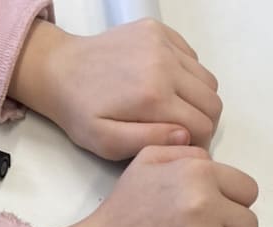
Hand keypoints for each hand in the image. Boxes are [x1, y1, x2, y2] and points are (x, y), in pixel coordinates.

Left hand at [9, 19, 221, 159]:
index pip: (204, 125)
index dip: (199, 144)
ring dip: (197, 100)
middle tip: (182, 133)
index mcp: (154, 96)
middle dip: (203, 123)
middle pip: (212, 102)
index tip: (183, 150)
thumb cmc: (81, 113)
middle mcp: (164, 64)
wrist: (59, 70)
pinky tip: (164, 87)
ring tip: (173, 111)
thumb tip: (186, 136)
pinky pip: (192, 58)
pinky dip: (187, 76)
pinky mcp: (158, 31)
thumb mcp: (109, 143)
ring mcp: (162, 43)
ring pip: (207, 79)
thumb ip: (150, 142)